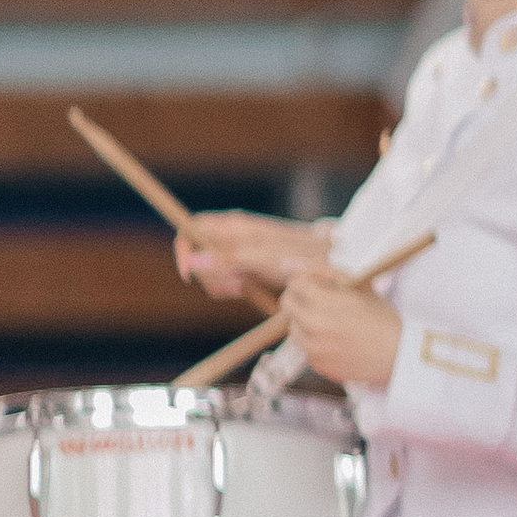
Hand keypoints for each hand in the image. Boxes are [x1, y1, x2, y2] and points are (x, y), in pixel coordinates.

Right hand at [175, 211, 331, 301]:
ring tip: (244, 288)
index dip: (184, 249)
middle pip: (199, 251)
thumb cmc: (302, 256)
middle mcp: (235, 234)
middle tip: (232, 286)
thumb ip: (229, 258)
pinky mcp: (250, 265)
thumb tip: (192, 263)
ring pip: (211, 267)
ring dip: (220, 283)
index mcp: (235, 225)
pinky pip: (227, 277)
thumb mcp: (264, 258)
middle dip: (207, 273)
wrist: (333, 263)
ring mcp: (242, 250)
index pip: (192, 227)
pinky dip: (232, 287)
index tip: (190, 275)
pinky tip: (249, 290)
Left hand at [280, 271, 404, 392]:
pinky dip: (315, 342)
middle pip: (287, 304)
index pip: (294, 284)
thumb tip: (287, 264)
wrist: (399, 354)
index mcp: (323, 303)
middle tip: (320, 300)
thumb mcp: (358, 285)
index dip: (307, 280)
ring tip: (332, 322)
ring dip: (305, 321)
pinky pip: (305, 348)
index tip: (320, 284)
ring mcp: (314, 349)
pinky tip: (338, 340)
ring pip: (293, 328)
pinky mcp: (318, 365)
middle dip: (300, 298)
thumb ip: (322, 270)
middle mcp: (314, 327)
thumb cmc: (381, 316)